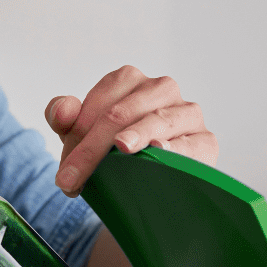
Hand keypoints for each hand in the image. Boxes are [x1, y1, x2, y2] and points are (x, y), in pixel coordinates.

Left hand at [46, 66, 216, 196]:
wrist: (153, 186)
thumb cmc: (116, 153)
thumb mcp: (83, 135)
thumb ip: (64, 117)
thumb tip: (61, 110)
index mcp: (130, 80)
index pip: (99, 101)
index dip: (77, 135)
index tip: (64, 172)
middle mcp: (161, 88)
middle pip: (121, 112)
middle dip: (93, 148)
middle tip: (71, 181)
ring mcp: (187, 112)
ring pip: (155, 120)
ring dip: (135, 136)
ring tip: (120, 149)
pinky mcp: (205, 140)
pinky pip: (189, 143)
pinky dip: (174, 147)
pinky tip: (160, 149)